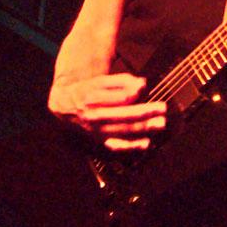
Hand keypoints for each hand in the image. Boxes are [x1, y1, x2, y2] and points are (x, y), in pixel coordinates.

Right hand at [48, 74, 165, 150]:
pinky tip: (146, 143)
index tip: (145, 87)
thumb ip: (121, 81)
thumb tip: (142, 84)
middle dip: (145, 112)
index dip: (134, 92)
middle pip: (124, 115)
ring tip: (160, 123)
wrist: (64, 105)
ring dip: (144, 128)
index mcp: (93, 98)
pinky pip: (117, 145)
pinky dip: (131, 146)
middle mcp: (94, 115)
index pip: (119, 97)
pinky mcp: (99, 139)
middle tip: (162, 108)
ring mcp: (96, 130)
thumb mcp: (100, 80)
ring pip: (123, 130)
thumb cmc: (87, 90)